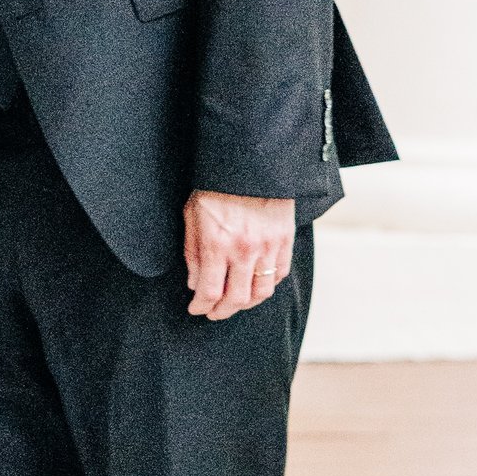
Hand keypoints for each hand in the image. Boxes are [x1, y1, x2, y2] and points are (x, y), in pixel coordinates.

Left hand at [184, 189, 294, 320]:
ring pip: (261, 292)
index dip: (201, 306)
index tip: (196, 309)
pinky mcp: (285, 240)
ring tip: (235, 302)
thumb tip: (195, 283)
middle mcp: (244, 250)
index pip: (210, 292)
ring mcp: (268, 247)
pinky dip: (268, 285)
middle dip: (222, 311)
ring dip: (246, 303)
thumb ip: (193, 253)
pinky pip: (279, 274)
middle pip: (236, 299)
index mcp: (217, 244)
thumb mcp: (192, 216)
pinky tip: (256, 284)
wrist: (248, 164)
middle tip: (214, 312)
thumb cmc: (215, 187)